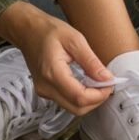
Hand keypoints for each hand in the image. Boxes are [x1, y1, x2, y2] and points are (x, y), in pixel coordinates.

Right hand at [0, 2, 114, 115]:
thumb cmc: (49, 31)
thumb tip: (107, 78)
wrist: (28, 31)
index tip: (110, 82)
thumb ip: (91, 61)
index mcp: (52, 73)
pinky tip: (86, 82)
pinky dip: (80, 97)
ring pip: (72, 108)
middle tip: (106, 83)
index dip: (99, 95)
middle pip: (77, 108)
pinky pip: (66, 101)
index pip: (80, 97)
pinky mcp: (45, 91)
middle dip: (96, 100)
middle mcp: (46, 87)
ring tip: (97, 82)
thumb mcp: (75, 39)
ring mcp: (44, 92)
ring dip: (89, 100)